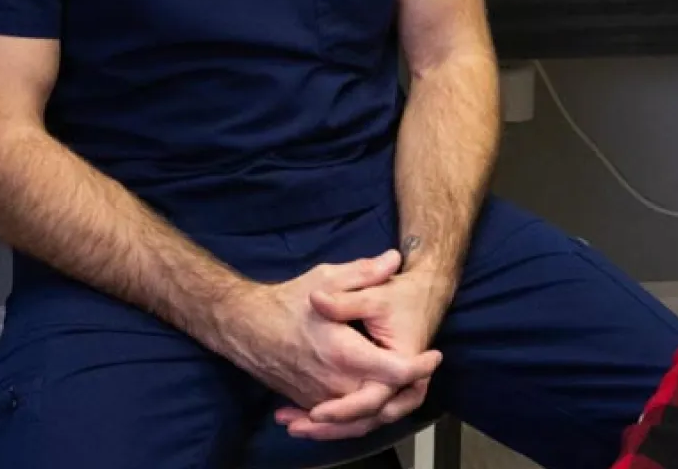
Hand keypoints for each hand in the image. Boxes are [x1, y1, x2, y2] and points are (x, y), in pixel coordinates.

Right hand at [218, 252, 441, 422]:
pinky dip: (360, 414)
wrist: (243, 326)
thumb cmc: (286, 300)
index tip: (434, 355)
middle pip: (382, 403)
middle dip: (408, 392)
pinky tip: (371, 399)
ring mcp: (318, 395)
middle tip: (424, 374)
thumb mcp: (327, 276)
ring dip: (388, 407)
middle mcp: (333, 381)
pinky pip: (339, 419)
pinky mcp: (307, 400)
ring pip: (361, 417)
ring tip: (408, 388)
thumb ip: (364, 272)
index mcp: (343, 351)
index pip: (393, 372)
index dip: (419, 367)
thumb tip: (395, 259)